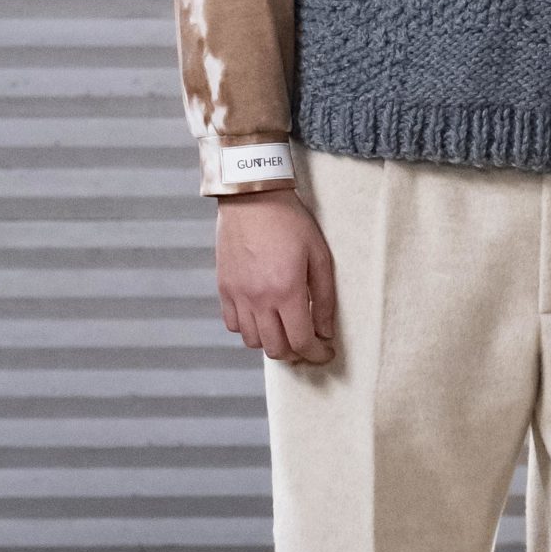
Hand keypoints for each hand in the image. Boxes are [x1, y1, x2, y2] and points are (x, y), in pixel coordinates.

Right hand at [214, 187, 337, 364]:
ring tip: (285, 329)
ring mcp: (238, 295)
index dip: (317, 354)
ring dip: (272, 343)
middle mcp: (259, 299)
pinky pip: (233, 324)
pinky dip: (249, 329)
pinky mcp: (224, 288)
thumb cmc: (290, 222)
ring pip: (253, 342)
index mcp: (287, 291)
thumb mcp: (319, 255)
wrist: (252, 197)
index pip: (302, 342)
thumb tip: (326, 331)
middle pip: (276, 349)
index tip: (325, 352)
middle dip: (297, 353)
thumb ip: (325, 298)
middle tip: (308, 343)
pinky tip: (262, 316)